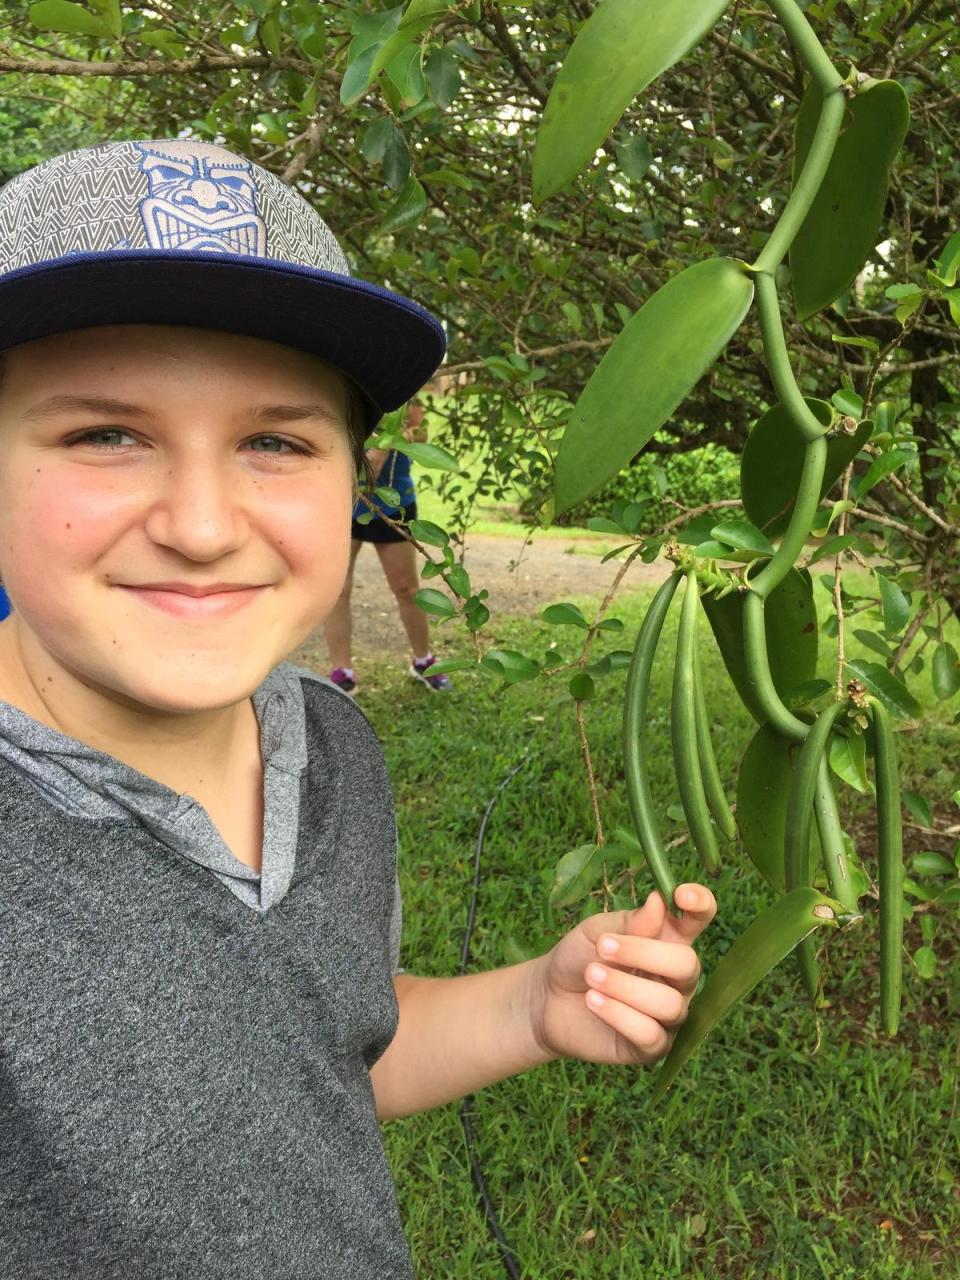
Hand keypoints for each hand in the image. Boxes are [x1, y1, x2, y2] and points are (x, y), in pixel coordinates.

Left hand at [529, 884, 716, 1065]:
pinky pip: (651, 1034)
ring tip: (591, 977)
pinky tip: (594, 1001)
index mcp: (669, 940)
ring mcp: (668, 1014)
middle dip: (645, 954)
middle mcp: (677, 978)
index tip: (682, 895)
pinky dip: (619, 1014)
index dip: (701, 905)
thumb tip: (659, 902)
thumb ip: (629, 922)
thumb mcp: (597, 932)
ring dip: (624, 987)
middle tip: (603, 948)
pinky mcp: (652, 1046)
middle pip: (688, 965)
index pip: (699, 919)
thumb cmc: (578, 958)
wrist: (548, 998)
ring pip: (669, 1003)